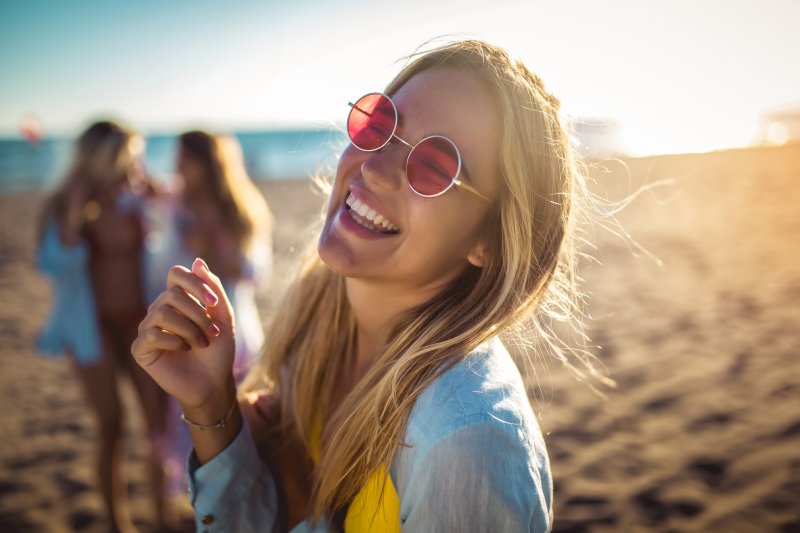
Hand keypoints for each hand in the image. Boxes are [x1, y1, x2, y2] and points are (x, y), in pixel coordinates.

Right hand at [132, 258, 235, 419]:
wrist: (214, 382)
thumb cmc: (218, 350)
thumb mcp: (223, 316)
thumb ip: (213, 288)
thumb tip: (197, 260)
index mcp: (178, 299)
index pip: (176, 274)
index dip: (194, 284)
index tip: (213, 303)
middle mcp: (159, 310)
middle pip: (172, 295)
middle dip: (198, 314)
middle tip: (212, 333)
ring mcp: (147, 329)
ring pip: (161, 313)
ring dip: (189, 329)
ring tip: (201, 343)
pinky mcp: (141, 349)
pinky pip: (151, 334)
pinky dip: (174, 341)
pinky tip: (184, 350)